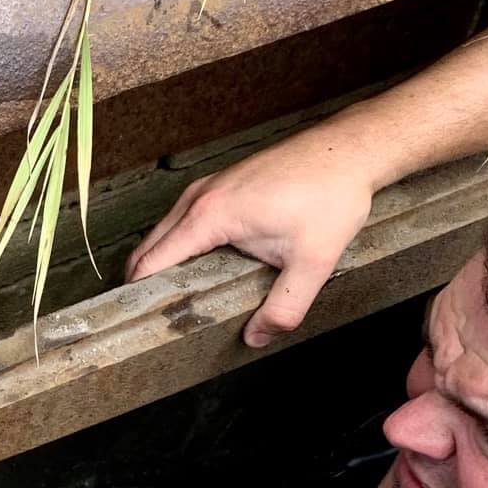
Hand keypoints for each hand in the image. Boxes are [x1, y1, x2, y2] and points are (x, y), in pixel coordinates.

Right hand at [126, 126, 377, 346]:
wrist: (348, 150)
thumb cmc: (331, 194)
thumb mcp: (313, 263)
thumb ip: (284, 307)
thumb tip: (257, 337)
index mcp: (210, 215)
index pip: (150, 262)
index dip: (139, 296)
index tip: (142, 323)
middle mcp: (198, 198)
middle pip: (147, 249)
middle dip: (144, 285)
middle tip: (159, 321)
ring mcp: (206, 187)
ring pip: (163, 234)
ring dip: (161, 265)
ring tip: (175, 300)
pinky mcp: (219, 184)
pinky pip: (182, 221)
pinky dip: (178, 247)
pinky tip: (199, 269)